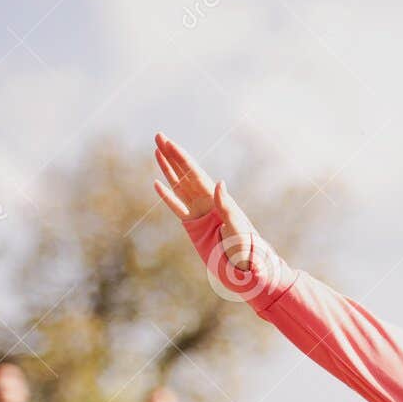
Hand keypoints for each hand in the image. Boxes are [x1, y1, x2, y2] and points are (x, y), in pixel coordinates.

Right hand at [152, 133, 259, 264]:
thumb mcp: (237, 225)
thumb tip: (219, 183)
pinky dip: (166, 196)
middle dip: (171, 155)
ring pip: (179, 185)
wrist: (244, 265)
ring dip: (168, 169)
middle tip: (158, 136)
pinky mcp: (193, 225)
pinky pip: (176, 207)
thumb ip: (226, 205)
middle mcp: (207, 200)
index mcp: (217, 198)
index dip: (181, 157)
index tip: (169, 142)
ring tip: (157, 152)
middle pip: (185, 173)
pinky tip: (157, 183)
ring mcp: (199, 211)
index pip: (194, 172)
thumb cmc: (245, 246)